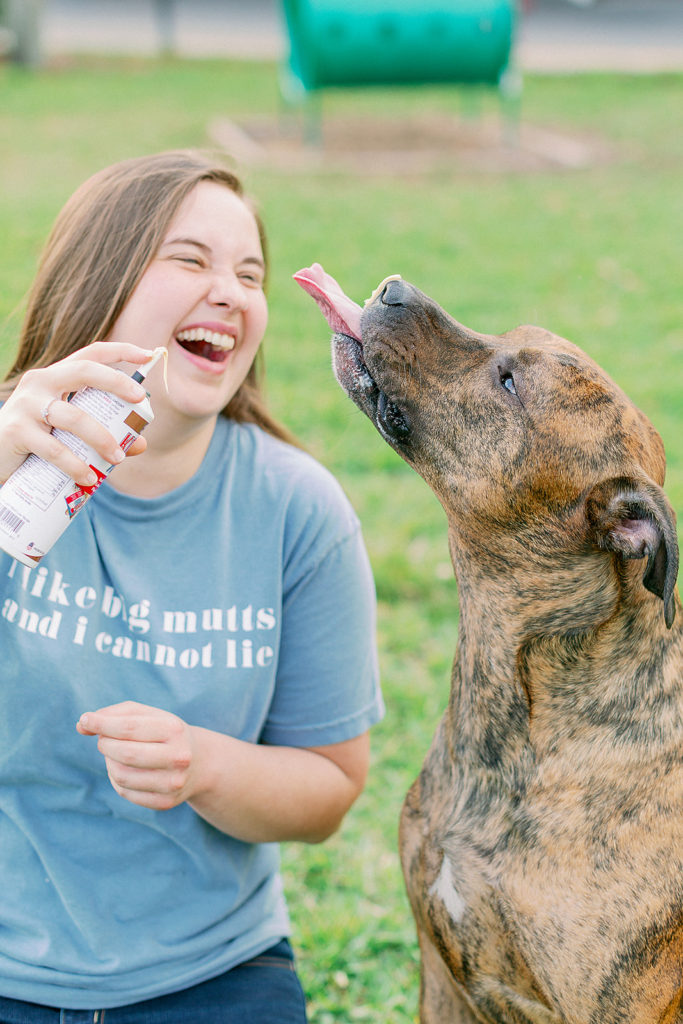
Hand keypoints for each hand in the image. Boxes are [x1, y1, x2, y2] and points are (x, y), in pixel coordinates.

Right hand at [0, 342, 153, 485]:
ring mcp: (26, 405)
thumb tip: (140, 444)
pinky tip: (89, 479)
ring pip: (74, 417)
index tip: (148, 354)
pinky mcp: (16, 431)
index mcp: (56, 377)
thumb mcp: (71, 433)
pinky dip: (76, 465)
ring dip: (102, 439)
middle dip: (116, 382)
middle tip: (139, 400)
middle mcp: (40, 382)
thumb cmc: (40, 442)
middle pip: (84, 372)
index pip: (91, 354)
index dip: (121, 351)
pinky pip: (54, 449)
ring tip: (117, 459)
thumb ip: (104, 434)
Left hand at [76, 700, 197, 810]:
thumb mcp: (148, 715)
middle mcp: (178, 757)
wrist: (199, 763)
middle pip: (125, 753)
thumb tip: (81, 725)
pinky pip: (125, 792)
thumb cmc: (164, 733)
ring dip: (109, 762)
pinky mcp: (165, 802)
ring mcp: (173, 782)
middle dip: (105, 744)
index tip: (84, 720)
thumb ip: (114, 714)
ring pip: (122, 775)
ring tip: (115, 754)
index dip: (102, 724)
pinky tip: (123, 769)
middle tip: (103, 739)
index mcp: (175, 730)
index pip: (129, 728)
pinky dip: (116, 778)